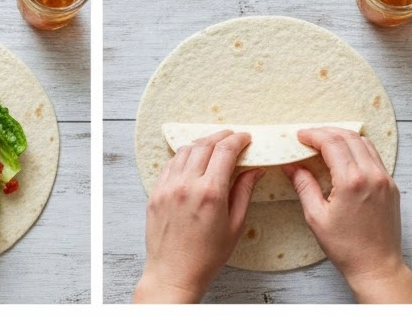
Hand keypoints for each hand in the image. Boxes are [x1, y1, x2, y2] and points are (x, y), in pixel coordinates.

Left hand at [134, 130, 263, 303]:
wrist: (173, 274)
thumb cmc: (207, 256)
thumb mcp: (235, 225)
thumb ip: (244, 191)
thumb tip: (255, 169)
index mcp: (210, 192)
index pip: (225, 150)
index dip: (238, 139)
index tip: (245, 138)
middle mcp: (187, 184)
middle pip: (205, 144)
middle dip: (221, 136)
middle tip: (232, 137)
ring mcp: (168, 187)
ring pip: (185, 150)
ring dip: (202, 143)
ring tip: (212, 147)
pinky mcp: (156, 192)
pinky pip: (170, 163)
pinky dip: (183, 156)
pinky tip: (192, 161)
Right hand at [283, 127, 411, 303]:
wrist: (377, 267)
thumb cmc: (347, 248)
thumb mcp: (317, 218)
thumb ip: (304, 186)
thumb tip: (291, 166)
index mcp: (352, 181)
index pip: (331, 143)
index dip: (314, 135)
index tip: (300, 135)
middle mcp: (371, 175)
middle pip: (348, 137)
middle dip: (327, 132)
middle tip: (310, 136)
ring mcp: (384, 178)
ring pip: (364, 142)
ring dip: (344, 137)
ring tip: (326, 143)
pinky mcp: (391, 185)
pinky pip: (374, 156)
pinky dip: (358, 149)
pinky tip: (346, 156)